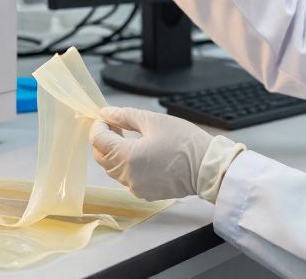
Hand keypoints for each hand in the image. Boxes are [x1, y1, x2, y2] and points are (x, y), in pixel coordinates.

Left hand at [90, 106, 245, 201]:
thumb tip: (106, 113)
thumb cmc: (184, 142)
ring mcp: (136, 187)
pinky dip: (126, 165)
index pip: (98, 141)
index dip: (98, 126)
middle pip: (101, 157)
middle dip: (103, 139)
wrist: (207, 168)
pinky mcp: (145, 193)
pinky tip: (139, 153)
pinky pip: (127, 178)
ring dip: (114, 153)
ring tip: (128, 137)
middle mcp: (127, 176)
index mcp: (127, 156)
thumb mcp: (154, 121)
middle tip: (115, 124)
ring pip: (113, 169)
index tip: (105, 117)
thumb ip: (125, 116)